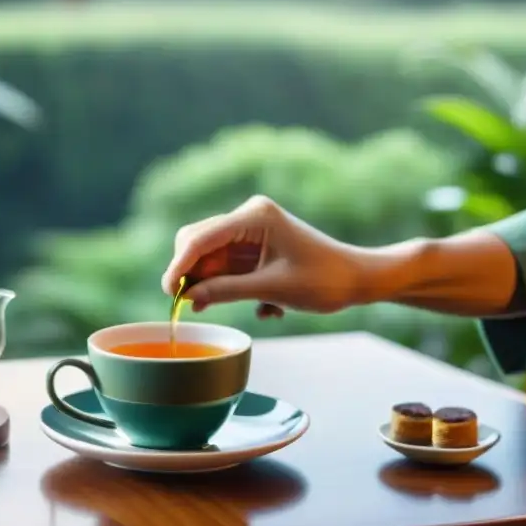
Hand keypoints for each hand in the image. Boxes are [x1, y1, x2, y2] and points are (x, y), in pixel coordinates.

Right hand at [161, 195, 388, 314]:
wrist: (358, 279)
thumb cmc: (324, 280)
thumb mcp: (272, 290)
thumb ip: (226, 292)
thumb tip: (187, 298)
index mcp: (254, 217)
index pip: (201, 238)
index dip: (179, 265)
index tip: (168, 293)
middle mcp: (248, 218)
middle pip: (198, 242)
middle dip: (190, 273)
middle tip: (186, 305)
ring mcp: (250, 232)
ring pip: (209, 257)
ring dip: (210, 284)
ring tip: (211, 308)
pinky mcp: (254, 248)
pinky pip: (226, 267)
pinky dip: (229, 287)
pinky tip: (261, 307)